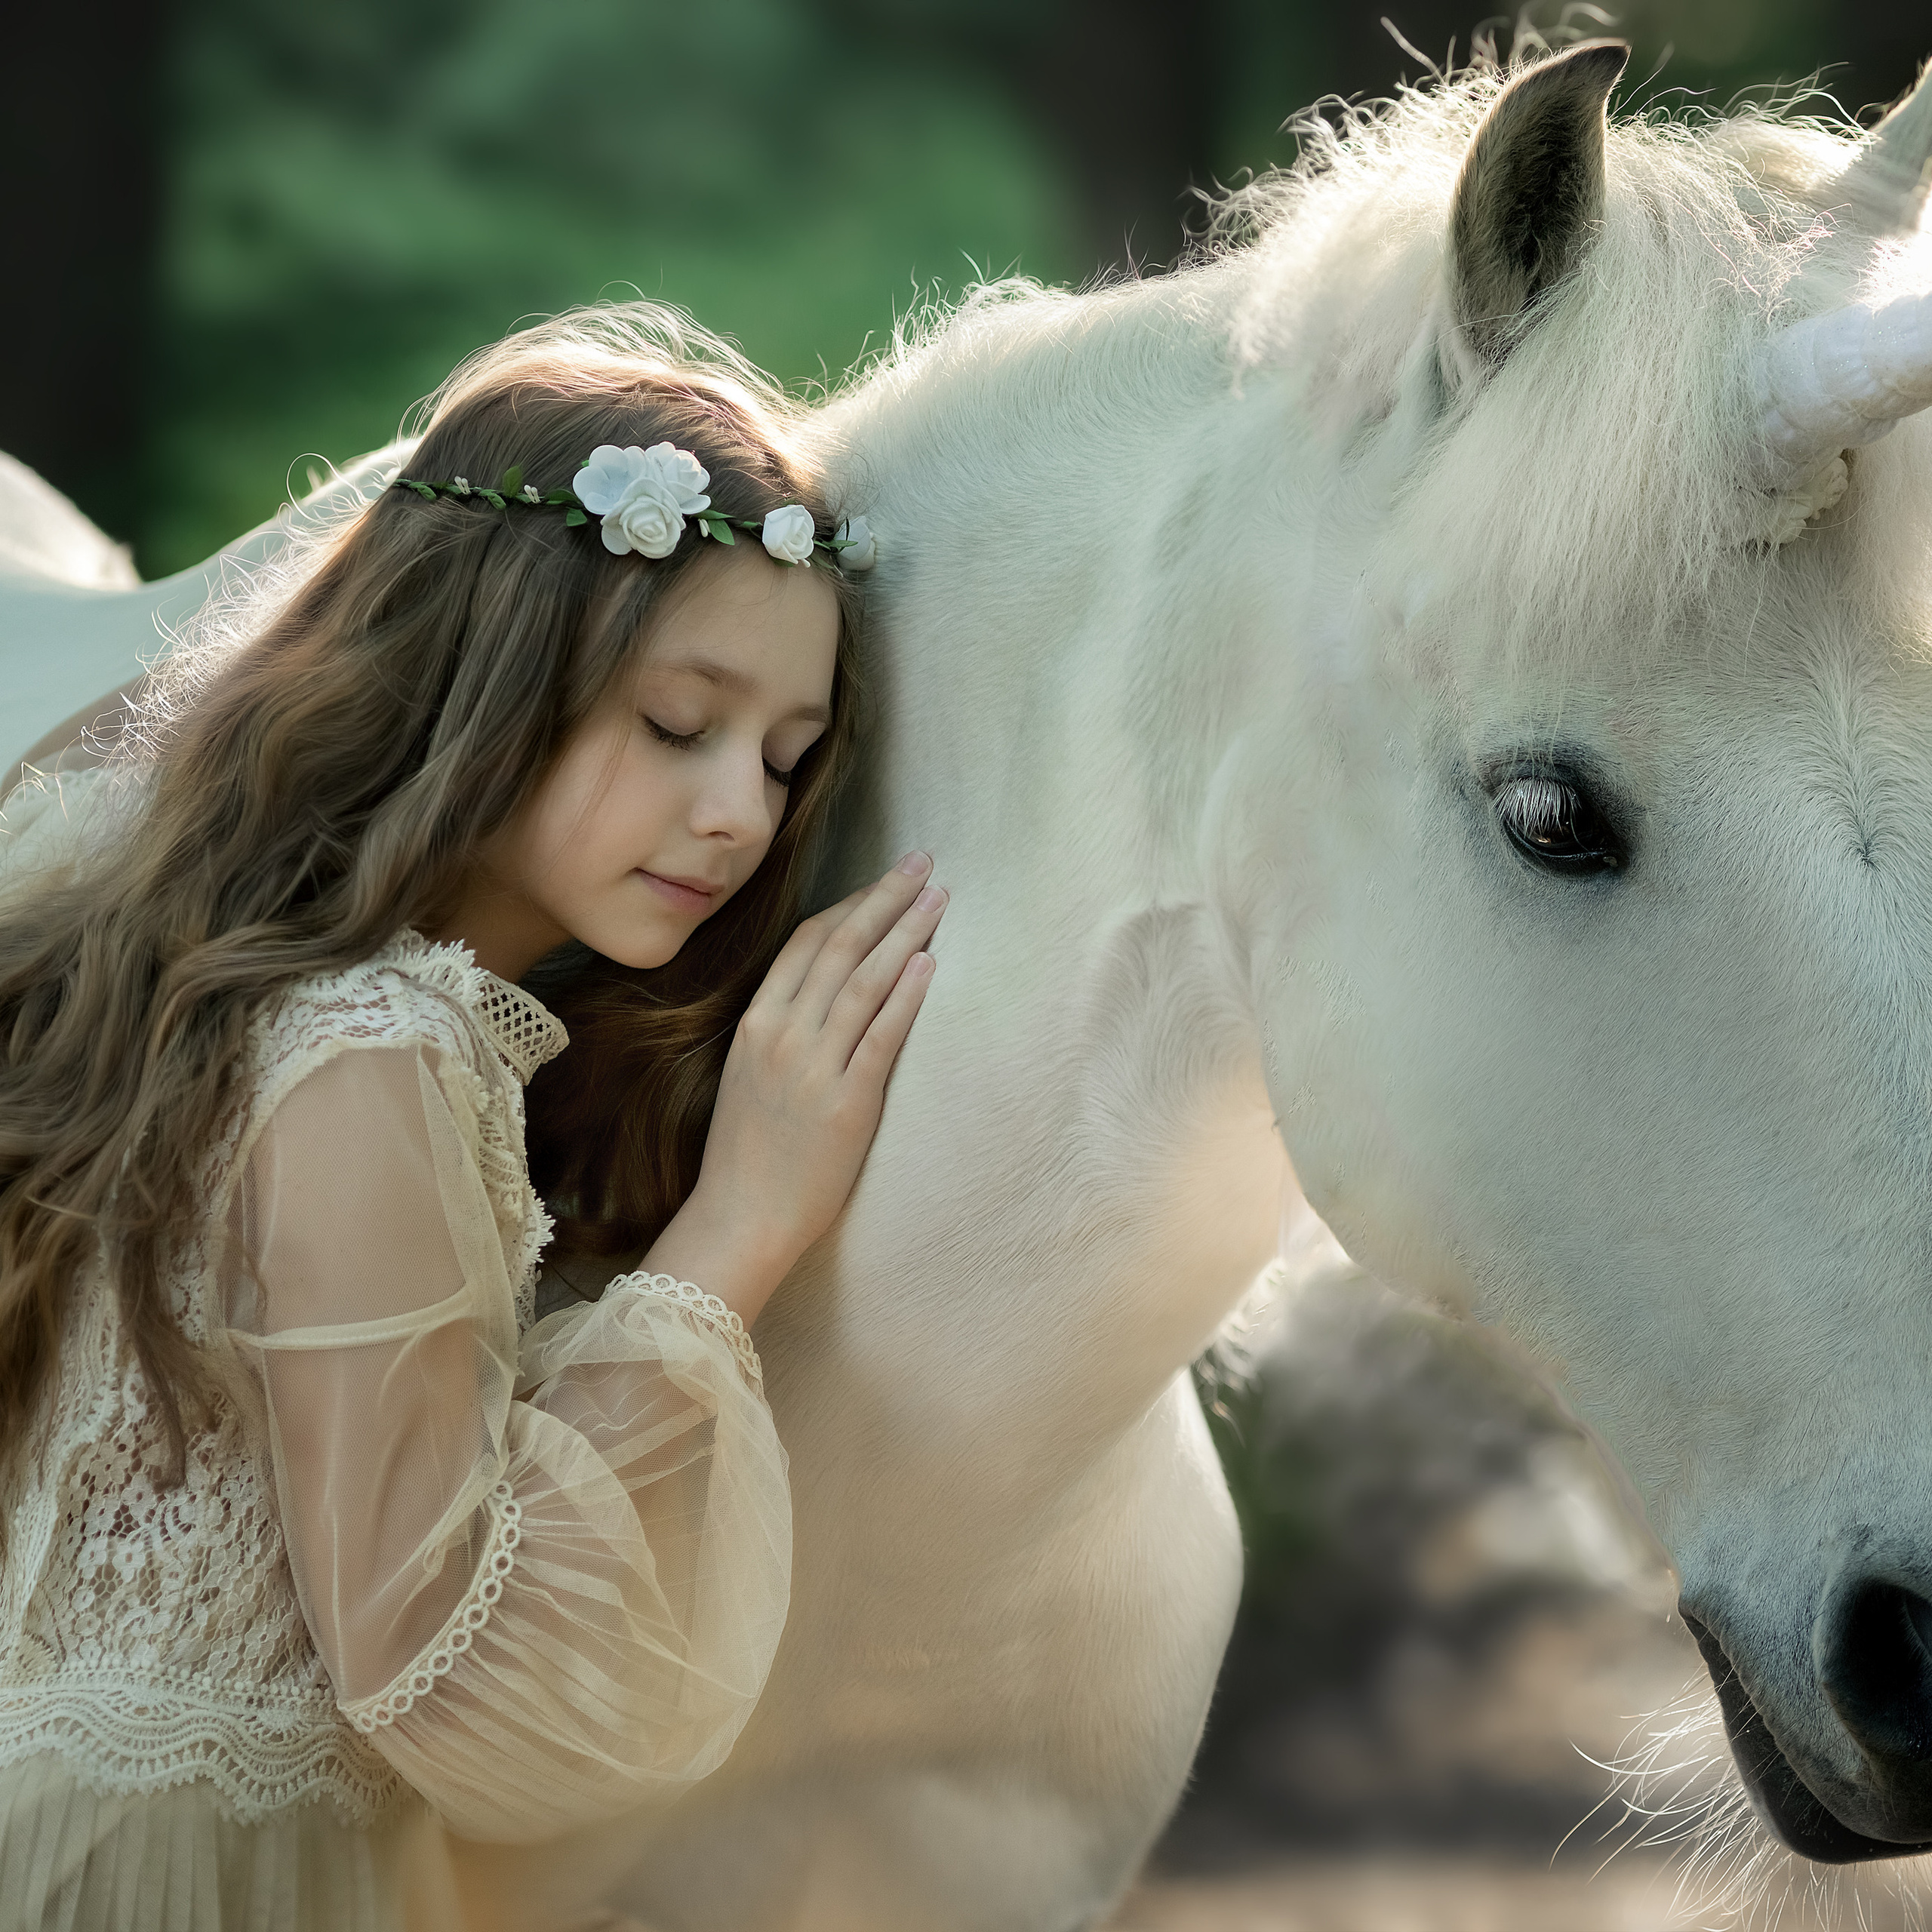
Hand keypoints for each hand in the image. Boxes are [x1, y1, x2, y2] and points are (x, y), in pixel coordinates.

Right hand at [643, 852, 944, 1321]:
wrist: (740, 1217)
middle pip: (840, 947)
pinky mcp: (847, 1103)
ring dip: (906, 932)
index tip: (882, 880)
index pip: (806, 943)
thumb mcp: (748, 1073)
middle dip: (885, 898)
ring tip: (939, 898)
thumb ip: (780, 1028)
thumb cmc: (747, 1152)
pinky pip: (881, 1036)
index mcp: (755, 1023)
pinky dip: (906, 994)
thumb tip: (822, 988)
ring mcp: (814, 1067)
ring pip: (865, 980)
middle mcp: (782, 1035)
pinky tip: (930, 962)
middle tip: (922, 864)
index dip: (850, 905)